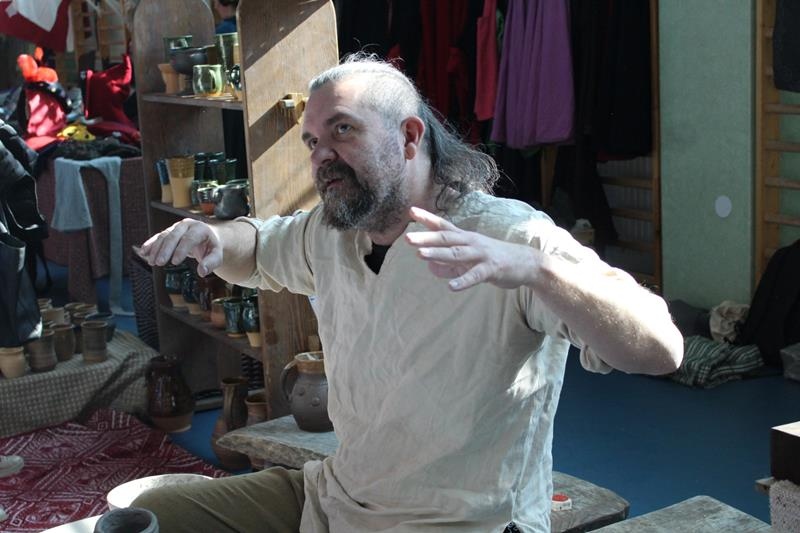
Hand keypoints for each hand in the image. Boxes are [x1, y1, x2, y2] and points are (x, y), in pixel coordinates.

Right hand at [138, 218, 221, 275]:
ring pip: (164, 236)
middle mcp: (186, 225)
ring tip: (151, 262)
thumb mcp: (216, 255)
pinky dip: (150, 244)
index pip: (189, 239)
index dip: (181, 250)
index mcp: (200, 229)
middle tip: (160, 263)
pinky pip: (158, 237)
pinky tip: (143, 252)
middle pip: (174, 236)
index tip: (175, 262)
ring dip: (156, 249)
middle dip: (165, 250)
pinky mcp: (169, 232)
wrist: (209, 237)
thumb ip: (211, 263)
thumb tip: (202, 272)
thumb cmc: (212, 247)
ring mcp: (176, 228)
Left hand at [405, 207, 538, 290]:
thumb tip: (430, 267)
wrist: (527, 263)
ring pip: (457, 254)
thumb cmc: (495, 259)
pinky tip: (451, 287)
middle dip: (426, 238)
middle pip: (445, 238)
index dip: (427, 219)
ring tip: (419, 255)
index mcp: (465, 238)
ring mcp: (481, 255)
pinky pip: (475, 276)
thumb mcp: (470, 260)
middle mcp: (471, 242)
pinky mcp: (491, 269)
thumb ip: (449, 264)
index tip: (410, 211)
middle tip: (407, 238)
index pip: (443, 226)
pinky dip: (463, 281)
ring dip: (438, 254)